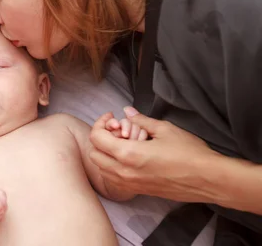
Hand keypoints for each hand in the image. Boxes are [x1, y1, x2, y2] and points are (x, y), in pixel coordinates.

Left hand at [89, 107, 219, 202]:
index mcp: (129, 154)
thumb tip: (127, 112)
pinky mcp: (138, 190)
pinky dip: (113, 166)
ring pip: (102, 168)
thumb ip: (141, 120)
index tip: (112, 117)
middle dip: (100, 139)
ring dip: (105, 154)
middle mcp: (124, 172)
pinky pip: (114, 178)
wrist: (209, 179)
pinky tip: (129, 157)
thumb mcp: (164, 129)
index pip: (96, 138)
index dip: (100, 124)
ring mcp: (130, 184)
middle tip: (116, 129)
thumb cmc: (189, 153)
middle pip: (94, 154)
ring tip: (123, 143)